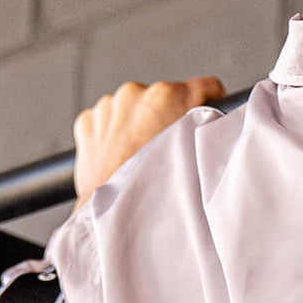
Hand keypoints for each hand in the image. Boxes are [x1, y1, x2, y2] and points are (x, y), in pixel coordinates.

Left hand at [72, 75, 225, 201]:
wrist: (112, 216)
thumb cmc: (153, 191)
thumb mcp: (194, 156)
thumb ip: (204, 131)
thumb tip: (214, 126)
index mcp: (166, 95)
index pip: (205, 87)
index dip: (210, 104)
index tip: (205, 119)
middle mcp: (135, 93)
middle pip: (165, 99)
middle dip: (167, 118)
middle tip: (166, 150)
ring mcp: (108, 106)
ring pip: (133, 109)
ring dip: (138, 127)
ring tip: (140, 158)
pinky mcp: (88, 121)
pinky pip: (105, 121)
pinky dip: (112, 136)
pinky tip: (119, 157)